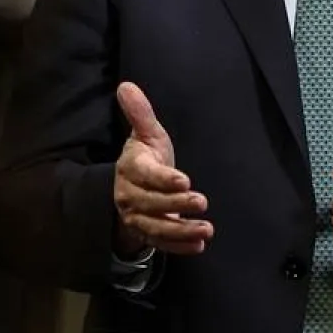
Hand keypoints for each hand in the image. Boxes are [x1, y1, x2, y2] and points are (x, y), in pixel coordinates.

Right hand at [113, 82, 212, 255]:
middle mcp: (129, 195)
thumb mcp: (146, 134)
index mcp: (130, 168)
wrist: (132, 185)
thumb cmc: (145, 156)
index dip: (163, 180)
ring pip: (156, 228)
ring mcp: (136, 217)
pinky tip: (199, 245)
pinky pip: (160, 243)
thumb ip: (140, 113)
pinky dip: (179, 246)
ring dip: (181, 231)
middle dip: (176, 205)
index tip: (185, 181)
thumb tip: (126, 85)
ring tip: (207, 229)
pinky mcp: (145, 233)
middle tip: (202, 202)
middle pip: (151, 204)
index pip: (145, 175)